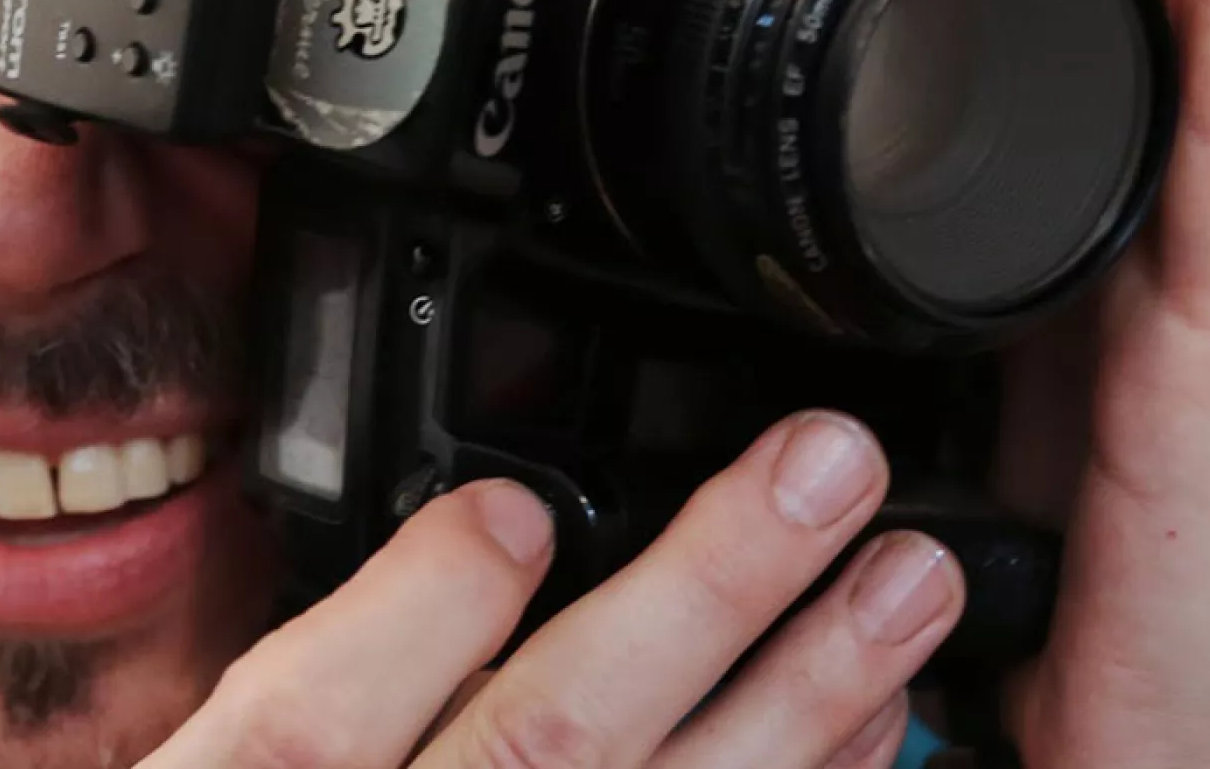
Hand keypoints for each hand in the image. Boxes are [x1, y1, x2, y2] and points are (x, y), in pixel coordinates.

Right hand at [139, 412, 963, 768]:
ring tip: (909, 586)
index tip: (520, 506)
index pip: (311, 723)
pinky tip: (879, 728)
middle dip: (703, 595)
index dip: (427, 603)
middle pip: (544, 744)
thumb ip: (301, 704)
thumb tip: (487, 544)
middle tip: (828, 468)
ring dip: (806, 701)